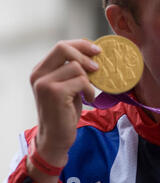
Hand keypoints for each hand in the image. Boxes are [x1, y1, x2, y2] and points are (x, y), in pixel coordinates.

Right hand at [29, 39, 100, 166]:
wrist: (55, 137)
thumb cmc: (64, 111)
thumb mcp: (67, 86)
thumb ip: (72, 71)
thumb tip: (92, 54)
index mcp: (40, 70)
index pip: (61, 46)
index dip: (81, 45)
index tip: (97, 50)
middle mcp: (38, 74)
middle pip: (63, 48)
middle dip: (85, 54)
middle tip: (97, 67)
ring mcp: (45, 83)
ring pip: (76, 67)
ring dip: (88, 80)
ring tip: (87, 93)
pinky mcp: (55, 93)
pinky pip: (81, 81)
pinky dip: (89, 90)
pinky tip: (88, 99)